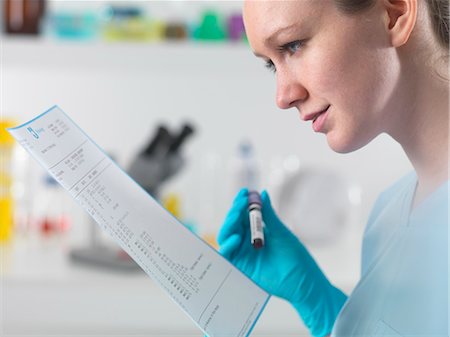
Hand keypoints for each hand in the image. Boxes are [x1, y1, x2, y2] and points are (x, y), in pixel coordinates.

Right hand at [217, 189, 346, 336]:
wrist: (302, 281)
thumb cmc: (295, 256)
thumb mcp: (281, 232)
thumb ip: (269, 215)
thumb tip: (262, 194)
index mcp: (257, 230)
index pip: (243, 214)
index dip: (241, 203)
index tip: (244, 192)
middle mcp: (247, 240)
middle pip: (232, 223)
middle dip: (234, 211)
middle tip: (241, 203)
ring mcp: (243, 253)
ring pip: (226, 236)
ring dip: (228, 225)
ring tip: (237, 216)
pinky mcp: (240, 267)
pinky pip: (227, 255)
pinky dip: (228, 245)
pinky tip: (237, 238)